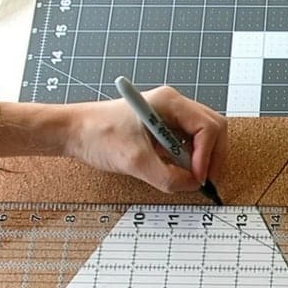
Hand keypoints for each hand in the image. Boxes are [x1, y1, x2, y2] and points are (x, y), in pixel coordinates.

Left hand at [66, 86, 227, 192]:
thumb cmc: (97, 136)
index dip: (207, 156)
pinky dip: (192, 160)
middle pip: (214, 129)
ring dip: (203, 159)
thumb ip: (168, 177)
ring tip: (190, 176)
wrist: (72, 132)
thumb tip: (193, 186)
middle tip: (204, 180)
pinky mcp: (167, 128)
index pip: (208, 127)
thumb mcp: (135, 162)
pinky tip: (180, 170)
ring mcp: (172, 116)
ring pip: (206, 137)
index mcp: (170, 102)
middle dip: (213, 157)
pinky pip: (191, 143)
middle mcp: (175, 106)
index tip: (198, 177)